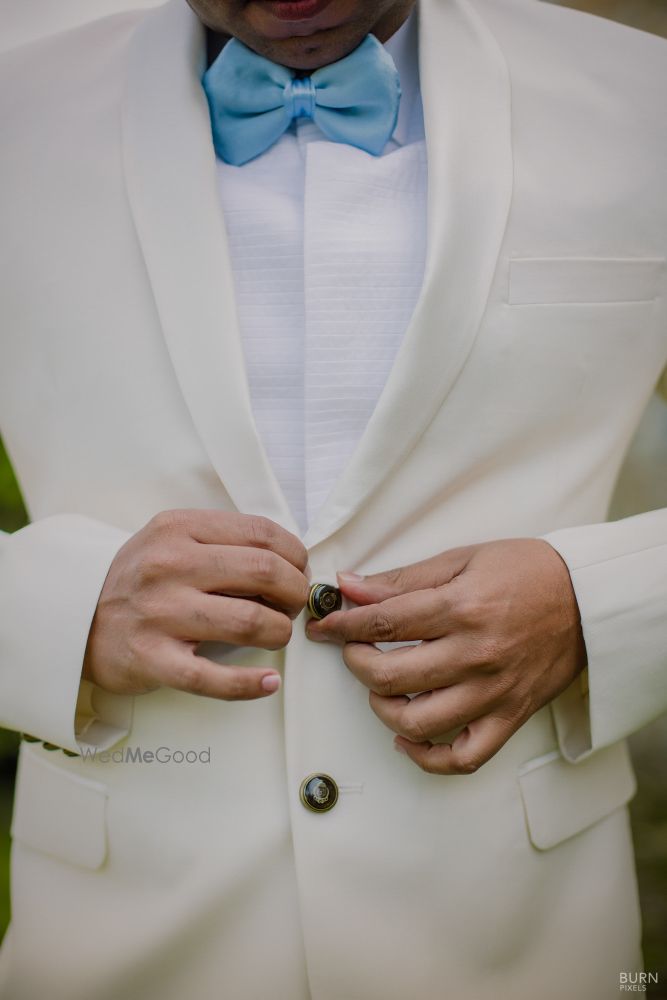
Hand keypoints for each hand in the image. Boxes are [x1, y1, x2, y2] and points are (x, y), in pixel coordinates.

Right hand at [83, 509, 308, 701]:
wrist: (74, 620)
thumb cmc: (139, 582)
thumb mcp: (172, 541)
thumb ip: (222, 543)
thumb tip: (290, 561)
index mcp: (179, 529)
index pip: (261, 532)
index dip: (295, 554)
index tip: (299, 570)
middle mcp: (169, 566)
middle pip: (264, 572)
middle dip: (294, 592)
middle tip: (293, 604)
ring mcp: (159, 613)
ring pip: (249, 621)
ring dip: (279, 631)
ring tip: (276, 634)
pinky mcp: (152, 659)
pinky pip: (213, 678)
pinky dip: (250, 683)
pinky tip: (268, 681)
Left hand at [306, 539, 585, 773]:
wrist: (588, 598)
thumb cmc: (526, 572)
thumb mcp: (462, 559)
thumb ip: (403, 579)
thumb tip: (350, 588)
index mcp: (461, 608)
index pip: (381, 623)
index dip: (342, 625)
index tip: (322, 625)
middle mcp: (475, 655)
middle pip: (390, 676)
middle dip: (355, 663)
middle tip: (353, 650)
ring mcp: (492, 692)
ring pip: (418, 722)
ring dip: (383, 708)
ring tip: (380, 689)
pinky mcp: (509, 717)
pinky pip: (463, 758)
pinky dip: (428, 757)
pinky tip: (407, 737)